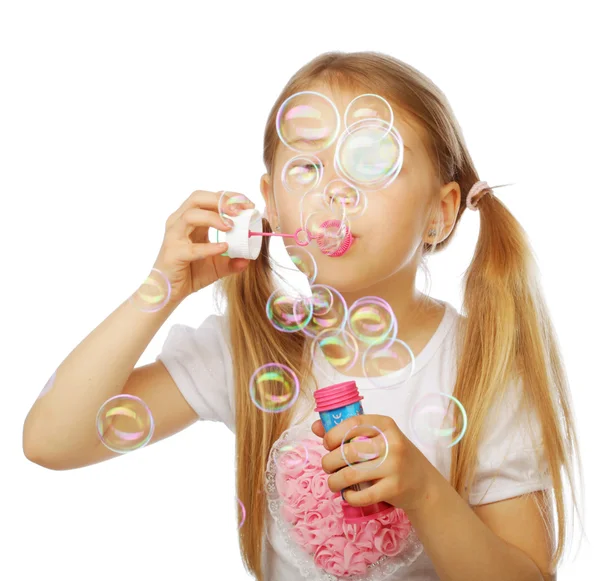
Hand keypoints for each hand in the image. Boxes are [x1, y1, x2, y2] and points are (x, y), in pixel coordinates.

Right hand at [152, 190, 253, 302]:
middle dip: (220, 200)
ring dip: (213, 217)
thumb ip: (233, 261)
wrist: (168, 293)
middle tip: (240, 210)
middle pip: (198, 198)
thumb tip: (249, 259)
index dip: (230, 198)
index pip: (210, 198)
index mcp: (192, 220)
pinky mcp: (173, 253)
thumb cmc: (190, 274)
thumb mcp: (218, 266)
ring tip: (231, 226)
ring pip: (190, 215)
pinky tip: (223, 248)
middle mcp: (180, 223)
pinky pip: (191, 248)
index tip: (248, 204)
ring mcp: (174, 236)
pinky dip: (209, 247)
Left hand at [311, 414, 439, 513]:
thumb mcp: (376, 438)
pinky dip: (349, 497)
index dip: (333, 434)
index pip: (353, 423)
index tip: (327, 444)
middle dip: (329, 461)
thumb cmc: (393, 456)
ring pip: (351, 474)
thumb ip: (347, 431)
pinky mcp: (394, 488)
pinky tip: (347, 495)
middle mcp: (391, 443)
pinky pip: (363, 495)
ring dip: (334, 481)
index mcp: (385, 425)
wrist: (423, 483)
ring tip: (332, 482)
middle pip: (347, 451)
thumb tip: (316, 426)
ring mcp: (394, 466)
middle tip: (328, 466)